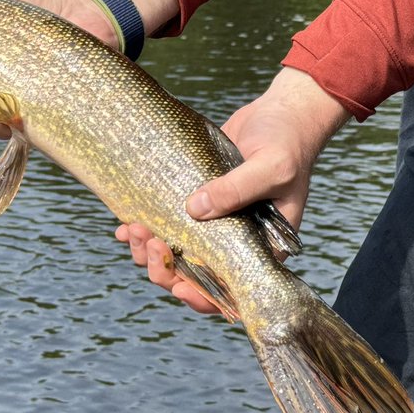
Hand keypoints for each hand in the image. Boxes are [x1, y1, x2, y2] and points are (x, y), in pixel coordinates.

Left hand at [116, 68, 350, 314]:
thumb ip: (235, 189)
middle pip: (193, 277)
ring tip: (133, 229)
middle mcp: (233, 244)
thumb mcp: (269, 167)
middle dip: (164, 268)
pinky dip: (144, 230)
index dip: (203, 297)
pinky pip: (165, 226)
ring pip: (174, 255)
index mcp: (260, 248)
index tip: (178, 286)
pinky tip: (126, 223)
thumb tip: (194, 210)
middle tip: (149, 241)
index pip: (231, 290)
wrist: (279, 115)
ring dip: (149, 251)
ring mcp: (212, 225)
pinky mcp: (194, 204)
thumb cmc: (287, 144)